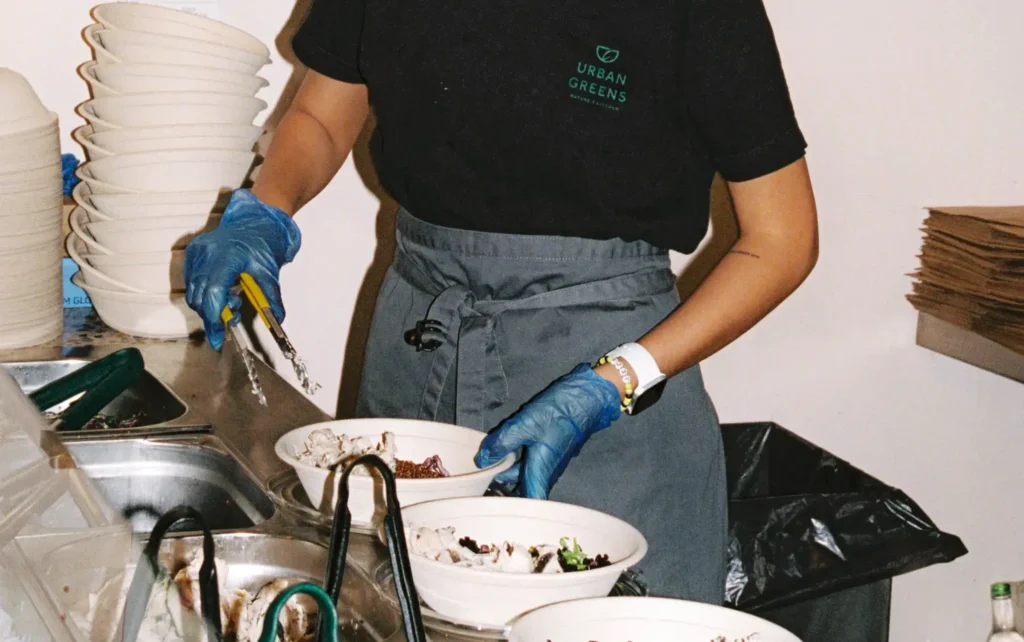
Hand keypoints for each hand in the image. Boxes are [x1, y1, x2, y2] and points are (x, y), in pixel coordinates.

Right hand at [184, 189, 300, 350]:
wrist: (255, 220)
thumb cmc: (263, 243)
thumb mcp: (270, 272)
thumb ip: (271, 298)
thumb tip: (276, 320)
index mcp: (228, 257)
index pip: (214, 293)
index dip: (215, 318)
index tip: (219, 338)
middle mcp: (208, 253)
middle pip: (200, 297)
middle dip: (213, 316)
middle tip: (232, 321)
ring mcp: (198, 252)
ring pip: (194, 292)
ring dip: (209, 305)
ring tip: (233, 301)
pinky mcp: (193, 253)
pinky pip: (192, 282)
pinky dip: (204, 293)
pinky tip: (223, 290)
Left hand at [474, 364, 621, 498]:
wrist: (586, 398)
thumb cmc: (558, 412)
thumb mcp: (524, 425)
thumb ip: (502, 443)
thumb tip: (483, 459)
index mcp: (541, 471)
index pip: (529, 503)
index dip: (512, 506)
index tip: (493, 498)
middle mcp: (548, 471)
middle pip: (524, 488)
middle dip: (504, 483)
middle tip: (484, 472)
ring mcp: (551, 461)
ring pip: (527, 474)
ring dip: (510, 469)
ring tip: (493, 457)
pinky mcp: (552, 451)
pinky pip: (532, 462)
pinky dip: (519, 459)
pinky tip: (508, 446)